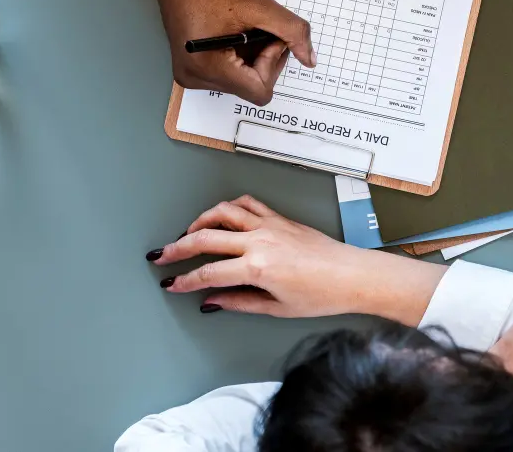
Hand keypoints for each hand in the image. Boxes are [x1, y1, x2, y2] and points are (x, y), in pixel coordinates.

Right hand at [146, 195, 444, 322]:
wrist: (352, 275)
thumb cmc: (322, 295)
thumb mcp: (277, 307)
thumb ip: (239, 302)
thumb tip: (212, 301)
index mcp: (257, 267)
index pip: (209, 273)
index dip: (185, 280)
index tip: (171, 284)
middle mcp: (259, 241)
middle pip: (205, 238)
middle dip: (178, 248)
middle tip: (161, 256)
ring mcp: (269, 225)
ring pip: (223, 213)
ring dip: (200, 221)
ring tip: (187, 233)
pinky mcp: (279, 218)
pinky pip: (247, 205)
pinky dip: (229, 208)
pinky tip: (221, 216)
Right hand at [151, 0, 315, 104]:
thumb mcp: (259, 4)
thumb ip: (291, 32)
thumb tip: (310, 59)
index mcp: (208, 68)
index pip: (259, 90)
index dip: (271, 63)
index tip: (267, 33)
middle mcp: (196, 78)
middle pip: (251, 88)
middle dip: (264, 59)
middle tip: (259, 26)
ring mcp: (191, 74)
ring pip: (242, 81)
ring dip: (253, 57)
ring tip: (243, 26)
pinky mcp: (192, 66)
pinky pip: (229, 73)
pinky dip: (240, 55)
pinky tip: (234, 30)